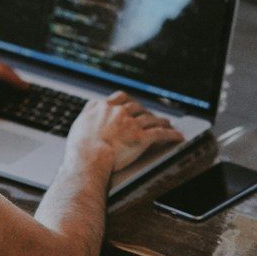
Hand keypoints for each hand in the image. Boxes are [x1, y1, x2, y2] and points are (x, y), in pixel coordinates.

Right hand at [65, 91, 184, 172]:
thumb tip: (90, 108)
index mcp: (104, 107)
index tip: (131, 103)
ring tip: (166, 123)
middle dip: (145, 111)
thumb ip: (88, 112)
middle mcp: (119, 112)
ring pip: (150, 119)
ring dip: (160, 121)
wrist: (89, 157)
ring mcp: (131, 124)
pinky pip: (160, 134)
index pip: (120, 98)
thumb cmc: (80, 147)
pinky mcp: (141, 137)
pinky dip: (171, 134)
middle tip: (150, 115)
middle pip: (137, 107)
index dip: (128, 101)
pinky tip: (177, 136)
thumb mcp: (79, 123)